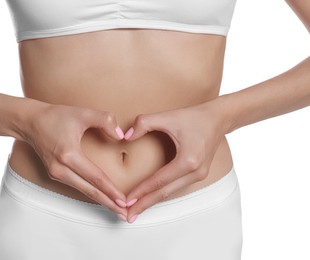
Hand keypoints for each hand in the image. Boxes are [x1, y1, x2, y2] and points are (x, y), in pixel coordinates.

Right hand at [22, 102, 127, 216]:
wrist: (30, 122)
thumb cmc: (56, 116)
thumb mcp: (83, 113)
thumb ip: (105, 120)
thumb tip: (120, 136)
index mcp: (68, 155)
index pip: (95, 177)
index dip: (110, 190)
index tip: (124, 200)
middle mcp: (60, 168)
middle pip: (89, 190)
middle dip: (108, 203)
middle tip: (124, 214)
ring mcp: (56, 173)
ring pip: (82, 190)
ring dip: (100, 200)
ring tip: (116, 208)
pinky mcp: (54, 174)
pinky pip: (76, 186)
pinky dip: (90, 192)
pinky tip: (101, 196)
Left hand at [124, 100, 227, 222]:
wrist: (219, 118)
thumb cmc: (194, 117)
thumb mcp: (167, 116)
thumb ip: (144, 123)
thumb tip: (125, 137)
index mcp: (188, 160)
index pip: (159, 180)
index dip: (141, 191)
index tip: (126, 201)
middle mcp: (195, 172)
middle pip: (165, 193)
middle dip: (145, 205)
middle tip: (128, 216)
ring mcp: (199, 176)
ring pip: (171, 192)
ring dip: (152, 201)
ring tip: (136, 210)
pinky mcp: (198, 175)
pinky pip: (176, 187)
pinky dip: (162, 194)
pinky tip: (150, 198)